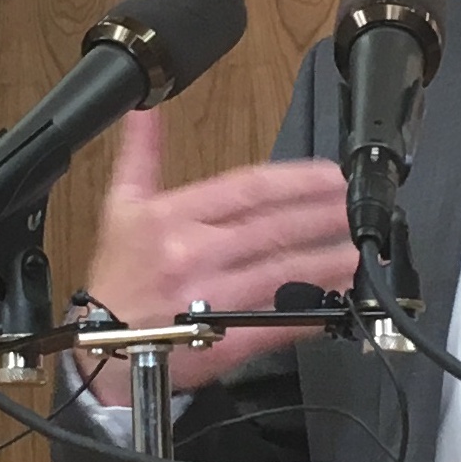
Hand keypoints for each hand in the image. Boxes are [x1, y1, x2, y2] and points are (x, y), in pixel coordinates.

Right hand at [74, 109, 354, 405]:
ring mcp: (209, 299)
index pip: (247, 189)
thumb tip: (145, 109)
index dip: (297, 180)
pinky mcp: (224, 340)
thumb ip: (141, 155)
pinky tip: (336, 299)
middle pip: (274, 228)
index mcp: (171, 219)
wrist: (101, 351)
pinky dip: (312, 310)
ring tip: (359, 250)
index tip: (332, 176)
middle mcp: (191, 255)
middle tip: (357, 207)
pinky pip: (278, 321)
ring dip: (328, 261)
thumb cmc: (119, 279)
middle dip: (324, 215)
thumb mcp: (120, 209)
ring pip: (283, 273)